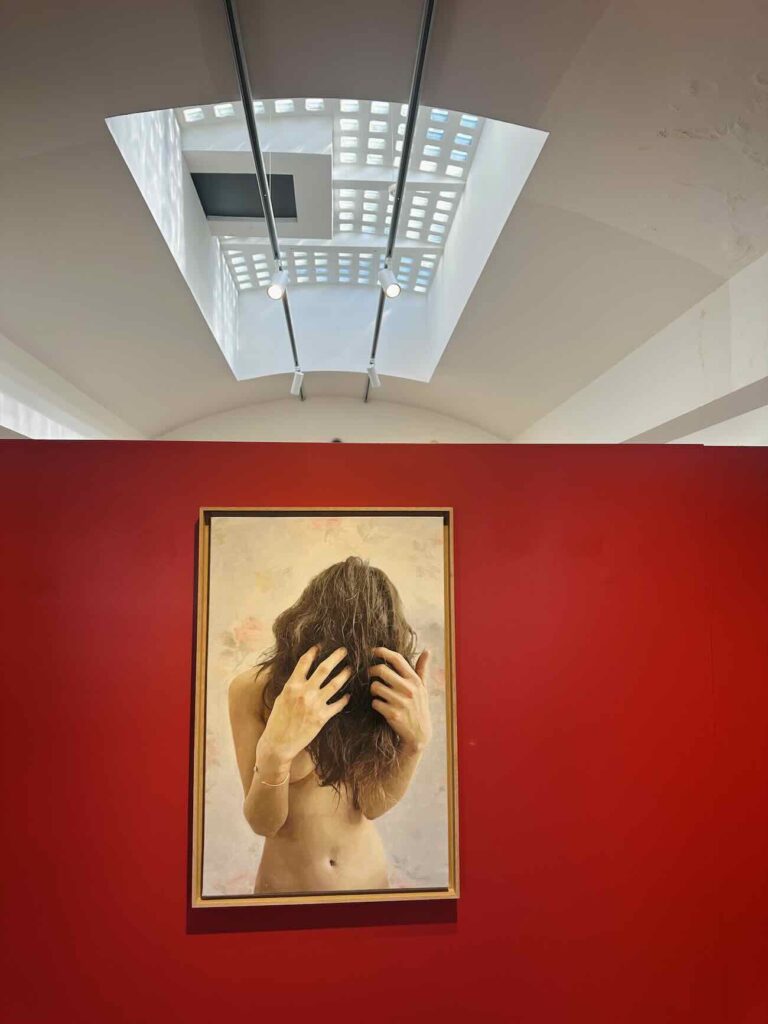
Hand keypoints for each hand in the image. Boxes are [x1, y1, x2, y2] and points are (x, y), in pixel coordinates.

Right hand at [259, 646, 351, 767]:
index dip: (313, 651)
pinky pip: (338, 705)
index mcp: (292, 686)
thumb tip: (301, 673)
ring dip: (345, 674)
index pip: (304, 662)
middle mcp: (304, 692)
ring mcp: (314, 705)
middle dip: (336, 657)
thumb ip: (293, 685)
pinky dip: (344, 699)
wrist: (278, 743)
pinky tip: (349, 695)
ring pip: (335, 684)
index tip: (321, 644)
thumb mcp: (282, 698)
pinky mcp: (322, 717)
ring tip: (351, 668)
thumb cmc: (278, 720)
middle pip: (324, 669)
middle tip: (345, 650)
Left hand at [369, 647, 431, 754]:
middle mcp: (408, 689)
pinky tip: (380, 706)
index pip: (397, 659)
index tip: (373, 651)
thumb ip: (422, 669)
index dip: (383, 651)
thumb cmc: (419, 706)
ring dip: (373, 689)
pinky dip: (375, 703)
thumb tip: (428, 650)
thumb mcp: (423, 688)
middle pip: (381, 670)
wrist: (419, 733)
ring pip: (375, 686)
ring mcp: (401, 702)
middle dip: (371, 671)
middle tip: (369, 674)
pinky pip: (375, 702)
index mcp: (415, 680)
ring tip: (377, 692)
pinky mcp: (393, 714)